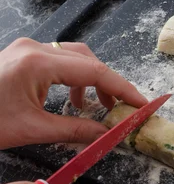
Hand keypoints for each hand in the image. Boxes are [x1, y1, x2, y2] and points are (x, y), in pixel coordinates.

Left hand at [0, 38, 147, 148]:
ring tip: (97, 107)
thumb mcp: (31, 130)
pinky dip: (72, 79)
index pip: (94, 71)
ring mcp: (26, 49)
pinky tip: (71, 100)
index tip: (142, 104)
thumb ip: (75, 130)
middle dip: (108, 83)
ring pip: (73, 57)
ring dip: (90, 81)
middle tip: (121, 109)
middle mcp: (34, 48)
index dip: (123, 88)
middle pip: (87, 59)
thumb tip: (107, 135)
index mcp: (37, 63)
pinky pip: (57, 61)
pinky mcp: (21, 56)